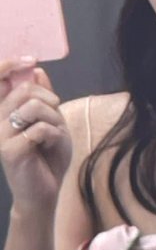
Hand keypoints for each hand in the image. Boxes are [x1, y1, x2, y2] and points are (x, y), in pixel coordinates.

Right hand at [0, 59, 71, 212]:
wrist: (45, 190)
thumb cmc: (48, 155)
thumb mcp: (51, 120)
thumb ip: (42, 96)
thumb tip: (36, 70)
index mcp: (4, 111)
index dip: (9, 64)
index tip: (30, 59)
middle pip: (25, 90)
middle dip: (50, 100)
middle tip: (56, 116)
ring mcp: (0, 135)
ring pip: (33, 107)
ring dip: (54, 119)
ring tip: (54, 133)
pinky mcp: (8, 150)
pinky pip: (39, 129)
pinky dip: (55, 135)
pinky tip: (50, 146)